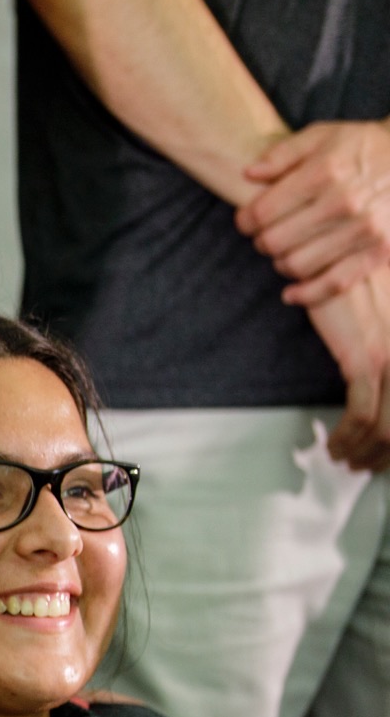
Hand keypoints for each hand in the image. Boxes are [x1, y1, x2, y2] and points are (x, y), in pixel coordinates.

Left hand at [239, 121, 389, 306]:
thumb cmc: (364, 147)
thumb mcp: (325, 135)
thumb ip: (283, 153)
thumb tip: (248, 174)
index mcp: (323, 173)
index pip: (261, 213)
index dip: (244, 221)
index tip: (247, 221)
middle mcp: (342, 203)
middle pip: (274, 242)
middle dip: (261, 242)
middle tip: (266, 236)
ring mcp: (364, 230)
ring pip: (297, 265)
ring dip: (282, 263)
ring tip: (287, 252)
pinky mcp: (380, 251)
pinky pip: (333, 284)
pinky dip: (307, 294)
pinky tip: (291, 293)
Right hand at [307, 266, 389, 471]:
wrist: (333, 250)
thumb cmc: (355, 280)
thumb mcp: (384, 319)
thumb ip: (386, 350)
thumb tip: (380, 388)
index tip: (385, 454)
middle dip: (387, 455)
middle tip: (366, 466)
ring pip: (389, 427)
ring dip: (365, 452)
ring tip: (346, 459)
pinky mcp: (365, 358)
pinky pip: (361, 414)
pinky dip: (347, 437)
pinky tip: (333, 445)